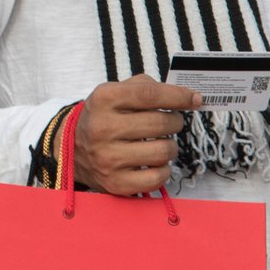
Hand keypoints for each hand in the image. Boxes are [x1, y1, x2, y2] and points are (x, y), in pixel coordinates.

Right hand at [71, 74, 201, 195]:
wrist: (74, 150)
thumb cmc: (105, 118)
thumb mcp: (116, 92)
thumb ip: (147, 87)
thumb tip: (187, 96)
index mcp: (104, 99)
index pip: (150, 94)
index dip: (178, 96)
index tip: (195, 99)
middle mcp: (103, 128)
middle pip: (160, 123)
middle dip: (175, 122)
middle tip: (172, 122)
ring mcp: (108, 158)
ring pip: (163, 151)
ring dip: (171, 146)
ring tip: (162, 143)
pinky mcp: (116, 183)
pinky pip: (157, 177)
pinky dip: (164, 169)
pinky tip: (155, 162)